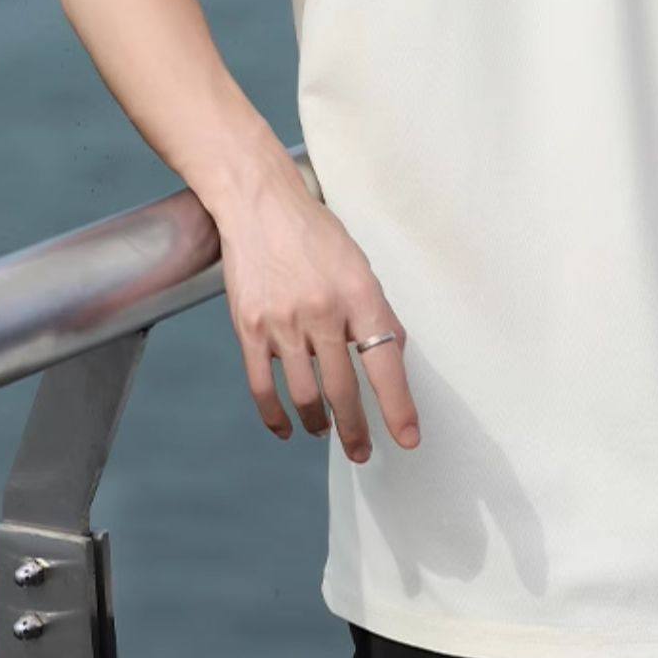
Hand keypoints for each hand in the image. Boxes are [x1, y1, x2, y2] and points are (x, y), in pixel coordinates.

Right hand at [216, 181, 419, 464]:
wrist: (260, 205)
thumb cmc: (315, 235)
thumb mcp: (360, 266)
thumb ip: (375, 313)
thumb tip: (391, 357)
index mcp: (359, 295)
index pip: (385, 363)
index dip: (398, 407)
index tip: (408, 438)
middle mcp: (323, 311)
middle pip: (343, 389)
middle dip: (355, 429)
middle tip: (362, 452)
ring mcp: (283, 322)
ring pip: (305, 394)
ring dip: (319, 423)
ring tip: (326, 432)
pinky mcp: (249, 328)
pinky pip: (263, 386)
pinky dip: (275, 416)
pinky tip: (287, 428)